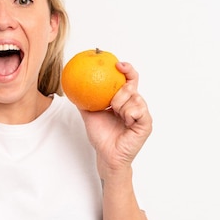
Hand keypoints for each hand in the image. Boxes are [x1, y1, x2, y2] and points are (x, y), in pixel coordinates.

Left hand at [79, 62, 151, 176]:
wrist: (106, 155)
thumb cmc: (101, 136)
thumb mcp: (89, 114)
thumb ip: (84, 100)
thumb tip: (72, 86)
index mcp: (124, 101)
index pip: (129, 80)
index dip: (126, 69)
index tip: (117, 64)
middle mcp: (135, 105)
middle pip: (131, 86)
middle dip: (119, 92)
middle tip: (111, 104)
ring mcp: (142, 114)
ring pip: (134, 98)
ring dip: (121, 106)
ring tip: (117, 115)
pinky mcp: (146, 124)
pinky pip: (138, 110)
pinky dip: (129, 113)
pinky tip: (125, 120)